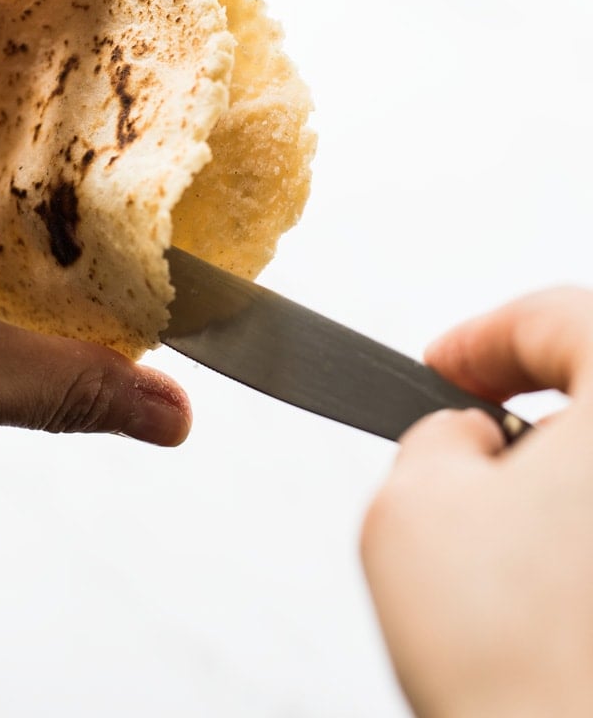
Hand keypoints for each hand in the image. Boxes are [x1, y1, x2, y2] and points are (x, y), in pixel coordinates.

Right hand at [361, 288, 592, 717]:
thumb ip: (431, 434)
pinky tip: (561, 596)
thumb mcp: (412, 507)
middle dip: (531, 417)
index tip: (440, 369)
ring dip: (568, 485)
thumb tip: (466, 435)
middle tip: (471, 457)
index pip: (559, 316)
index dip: (480, 337)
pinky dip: (588, 542)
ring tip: (514, 550)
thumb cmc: (521, 670)